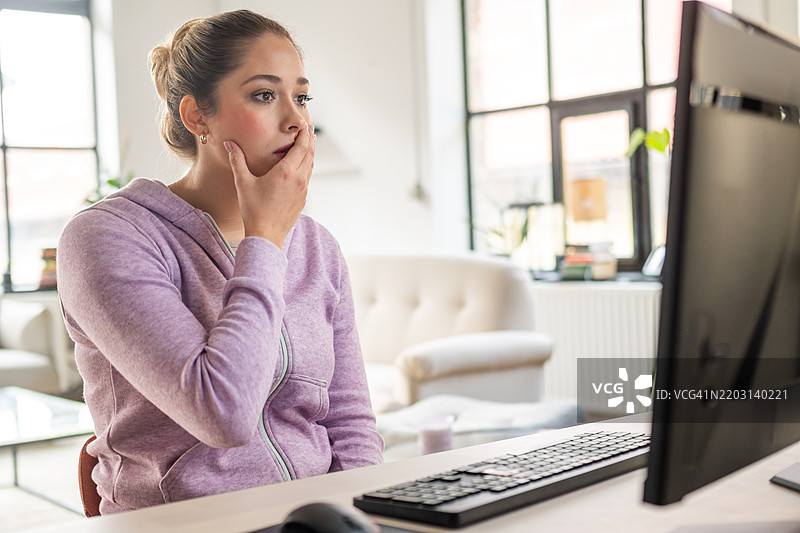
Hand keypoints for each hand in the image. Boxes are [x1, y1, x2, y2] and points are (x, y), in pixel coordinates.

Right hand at [224, 124, 314, 248]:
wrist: (266, 235)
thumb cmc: (253, 210)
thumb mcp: (243, 183)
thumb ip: (237, 160)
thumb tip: (229, 144)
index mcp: (286, 172)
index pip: (301, 147)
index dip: (305, 135)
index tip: (306, 125)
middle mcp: (298, 180)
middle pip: (309, 155)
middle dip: (310, 141)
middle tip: (310, 130)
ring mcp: (303, 190)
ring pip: (310, 167)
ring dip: (310, 154)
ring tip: (308, 145)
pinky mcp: (302, 199)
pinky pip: (307, 178)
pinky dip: (307, 167)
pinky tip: (301, 167)